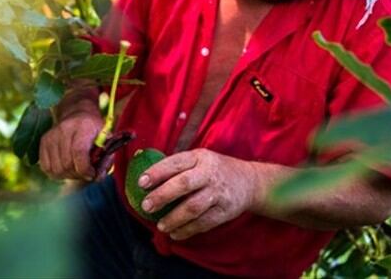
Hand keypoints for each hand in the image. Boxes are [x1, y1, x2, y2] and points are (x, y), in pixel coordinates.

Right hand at [39, 101, 101, 179]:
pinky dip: (57, 173)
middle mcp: (64, 129)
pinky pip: (47, 168)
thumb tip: (97, 177)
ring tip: (77, 170)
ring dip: (68, 175)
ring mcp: (51, 136)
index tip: (92, 173)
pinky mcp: (43, 142)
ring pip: (56, 169)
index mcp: (83, 126)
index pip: (78, 152)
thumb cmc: (95, 130)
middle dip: (79, 174)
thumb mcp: (107, 140)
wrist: (78, 113)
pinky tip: (66, 168)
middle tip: (86, 172)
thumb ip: (106, 159)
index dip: (85, 169)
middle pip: (67, 164)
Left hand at [137, 148, 257, 240]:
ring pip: (193, 207)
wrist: (250, 182)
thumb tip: (142, 172)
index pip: (175, 163)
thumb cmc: (215, 170)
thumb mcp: (200, 159)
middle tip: (146, 207)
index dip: (157, 172)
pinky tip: (175, 233)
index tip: (141, 183)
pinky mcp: (225, 211)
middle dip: (162, 196)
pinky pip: (204, 223)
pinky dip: (187, 230)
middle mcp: (209, 173)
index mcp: (199, 157)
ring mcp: (219, 193)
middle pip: (183, 184)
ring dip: (174, 218)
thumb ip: (177, 166)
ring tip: (160, 226)